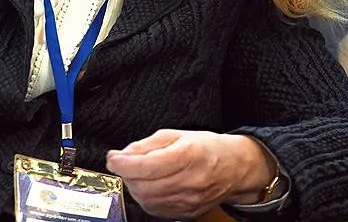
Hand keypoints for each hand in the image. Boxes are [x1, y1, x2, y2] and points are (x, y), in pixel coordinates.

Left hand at [105, 130, 274, 218]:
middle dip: (127, 175)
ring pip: (148, 200)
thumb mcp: (175, 135)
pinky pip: (156, 210)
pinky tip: (150, 186)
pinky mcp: (188, 212)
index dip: (123, 164)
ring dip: (135, 187)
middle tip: (125, 164)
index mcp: (188, 155)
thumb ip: (145, 145)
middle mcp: (190, 180)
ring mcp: (190, 200)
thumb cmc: (206, 147)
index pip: (147, 165)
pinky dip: (146, 199)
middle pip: (145, 186)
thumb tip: (121, 155)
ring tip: (138, 174)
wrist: (234, 167)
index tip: (112, 158)